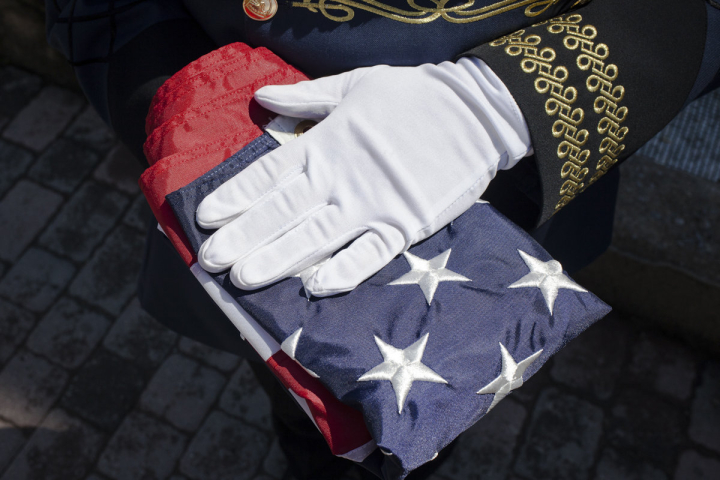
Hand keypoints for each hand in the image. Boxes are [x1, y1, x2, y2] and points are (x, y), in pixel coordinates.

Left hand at [197, 57, 530, 295]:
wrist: (475, 112)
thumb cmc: (413, 95)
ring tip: (242, 279)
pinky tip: (315, 288)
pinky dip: (345, 271)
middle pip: (282, 212)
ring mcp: (374, 204)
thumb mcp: (355, 85)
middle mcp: (342, 178)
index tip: (205, 216)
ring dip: (277, 260)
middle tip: (209, 260)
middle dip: (243, 237)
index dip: (235, 196)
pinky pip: (371, 254)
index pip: (269, 174)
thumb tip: (262, 98)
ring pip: (315, 238)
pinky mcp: (405, 225)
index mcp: (327, 143)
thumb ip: (306, 98)